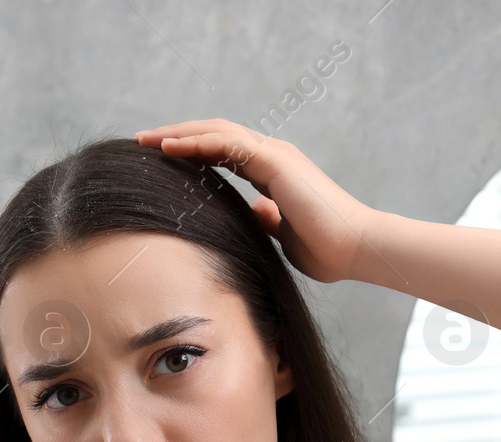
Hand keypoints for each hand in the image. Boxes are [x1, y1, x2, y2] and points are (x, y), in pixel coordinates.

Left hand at [135, 118, 378, 283]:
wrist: (358, 249)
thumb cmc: (329, 250)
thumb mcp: (285, 237)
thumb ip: (268, 220)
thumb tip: (253, 213)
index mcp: (274, 172)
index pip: (224, 152)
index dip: (192, 152)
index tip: (161, 160)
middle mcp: (272, 156)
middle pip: (215, 135)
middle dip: (177, 137)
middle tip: (142, 143)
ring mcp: (274, 155)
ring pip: (216, 132)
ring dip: (178, 134)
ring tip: (145, 141)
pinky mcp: (275, 162)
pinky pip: (226, 144)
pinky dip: (195, 143)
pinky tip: (169, 148)